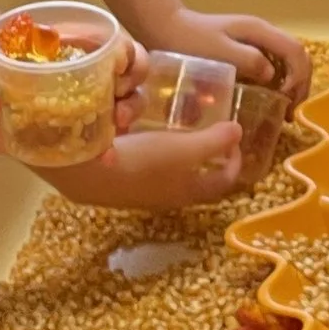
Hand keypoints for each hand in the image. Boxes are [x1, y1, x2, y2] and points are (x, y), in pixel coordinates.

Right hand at [68, 116, 244, 210]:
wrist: (90, 174)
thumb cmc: (144, 161)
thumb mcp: (184, 147)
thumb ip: (214, 140)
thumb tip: (238, 131)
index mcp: (191, 192)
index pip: (224, 180)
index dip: (235, 160)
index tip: (234, 137)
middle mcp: (170, 198)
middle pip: (200, 181)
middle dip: (209, 159)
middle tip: (209, 135)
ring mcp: (145, 194)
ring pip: (174, 176)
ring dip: (182, 157)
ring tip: (179, 133)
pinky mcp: (123, 185)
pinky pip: (150, 169)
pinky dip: (158, 153)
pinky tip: (147, 136)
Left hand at [158, 8, 312, 105]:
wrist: (168, 28)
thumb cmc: (191, 41)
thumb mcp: (218, 52)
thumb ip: (247, 59)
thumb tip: (272, 75)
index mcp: (260, 31)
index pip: (296, 51)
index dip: (299, 76)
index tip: (287, 99)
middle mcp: (264, 33)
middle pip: (298, 56)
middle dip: (301, 84)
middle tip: (291, 112)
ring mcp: (257, 41)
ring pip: (289, 62)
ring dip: (293, 85)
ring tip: (285, 111)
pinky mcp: (249, 49)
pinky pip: (274, 65)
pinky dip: (280, 83)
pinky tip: (272, 100)